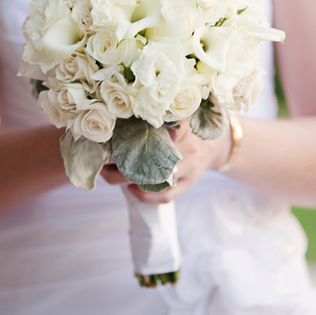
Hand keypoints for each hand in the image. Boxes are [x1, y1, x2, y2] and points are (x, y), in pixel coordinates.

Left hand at [100, 120, 230, 203]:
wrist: (214, 146)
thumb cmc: (185, 131)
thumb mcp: (175, 118)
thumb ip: (154, 119)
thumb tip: (116, 121)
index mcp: (181, 127)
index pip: (156, 129)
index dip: (131, 134)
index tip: (110, 135)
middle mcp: (185, 148)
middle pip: (148, 157)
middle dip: (120, 159)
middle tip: (101, 156)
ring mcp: (188, 168)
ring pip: (153, 179)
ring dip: (124, 179)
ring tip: (107, 173)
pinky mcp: (188, 184)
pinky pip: (165, 196)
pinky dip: (144, 196)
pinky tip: (131, 189)